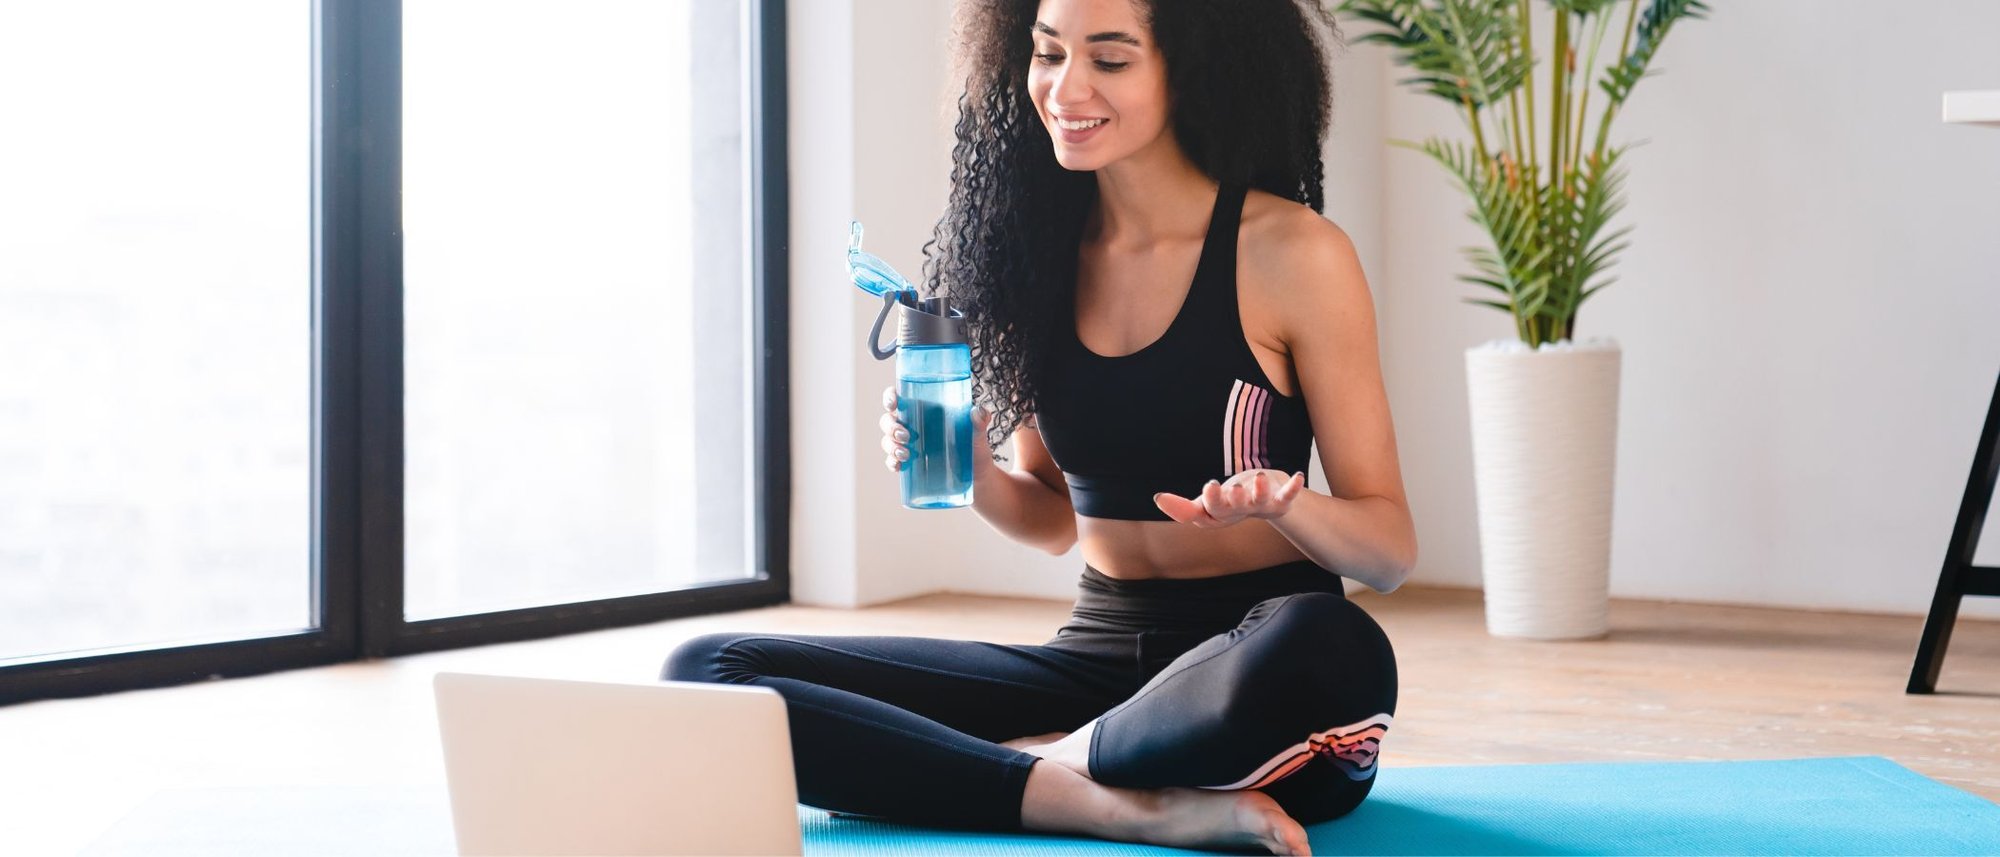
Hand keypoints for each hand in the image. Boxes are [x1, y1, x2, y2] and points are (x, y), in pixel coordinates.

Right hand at [880, 385, 999, 477]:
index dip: (890, 397)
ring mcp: (909, 446)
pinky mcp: (910, 465)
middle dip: (891, 427)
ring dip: (891, 446)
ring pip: (888, 440)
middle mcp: (913, 425)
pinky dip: (891, 463)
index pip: (901, 398)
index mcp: (925, 411)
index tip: (893, 404)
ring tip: (906, 454)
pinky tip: (898, 466)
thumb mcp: (978, 434)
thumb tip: (978, 411)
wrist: (978, 478)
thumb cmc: (975, 449)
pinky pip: (892, 461)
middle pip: (889, 420)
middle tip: (906, 436)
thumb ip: (980, 421)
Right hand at [1153, 469, 1305, 527]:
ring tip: (1261, 477)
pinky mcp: (1280, 501)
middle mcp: (1239, 511)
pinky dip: (1294, 488)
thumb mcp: (1205, 506)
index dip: (1211, 499)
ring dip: (1260, 491)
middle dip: (1231, 498)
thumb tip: (1157, 499)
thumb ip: (1183, 508)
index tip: (1209, 485)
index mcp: (1218, 513)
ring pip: (1260, 501)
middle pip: (1233, 508)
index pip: (1209, 511)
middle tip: (1231, 488)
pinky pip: (1288, 496)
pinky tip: (1299, 476)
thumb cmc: (1229, 503)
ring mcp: (1260, 506)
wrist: (1264, 501)